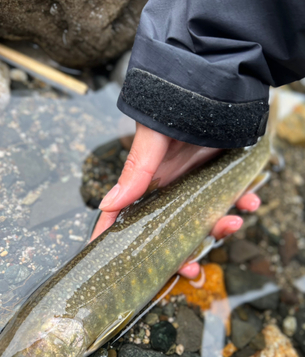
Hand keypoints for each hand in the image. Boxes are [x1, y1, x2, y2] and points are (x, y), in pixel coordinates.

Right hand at [91, 123, 259, 277]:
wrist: (214, 87)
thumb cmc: (174, 109)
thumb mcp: (152, 140)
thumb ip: (135, 172)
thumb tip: (107, 204)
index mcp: (149, 185)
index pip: (126, 217)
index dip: (115, 241)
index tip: (111, 265)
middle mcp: (172, 191)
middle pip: (171, 234)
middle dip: (181, 257)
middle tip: (191, 270)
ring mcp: (198, 187)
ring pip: (206, 222)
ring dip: (220, 229)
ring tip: (232, 222)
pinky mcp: (222, 178)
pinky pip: (234, 199)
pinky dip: (244, 203)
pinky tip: (250, 200)